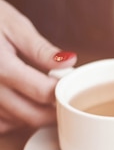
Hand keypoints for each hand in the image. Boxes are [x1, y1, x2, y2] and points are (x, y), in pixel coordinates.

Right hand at [0, 0, 76, 132]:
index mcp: (0, 66)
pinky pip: (0, 124)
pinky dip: (13, 120)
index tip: (71, 86)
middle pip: (32, 116)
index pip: (44, 93)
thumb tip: (70, 62)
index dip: (63, 93)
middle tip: (63, 100)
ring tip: (40, 97)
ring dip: (34, 116)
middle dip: (54, 112)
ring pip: (16, 123)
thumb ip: (41, 49)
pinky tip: (18, 103)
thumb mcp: (13, 24)